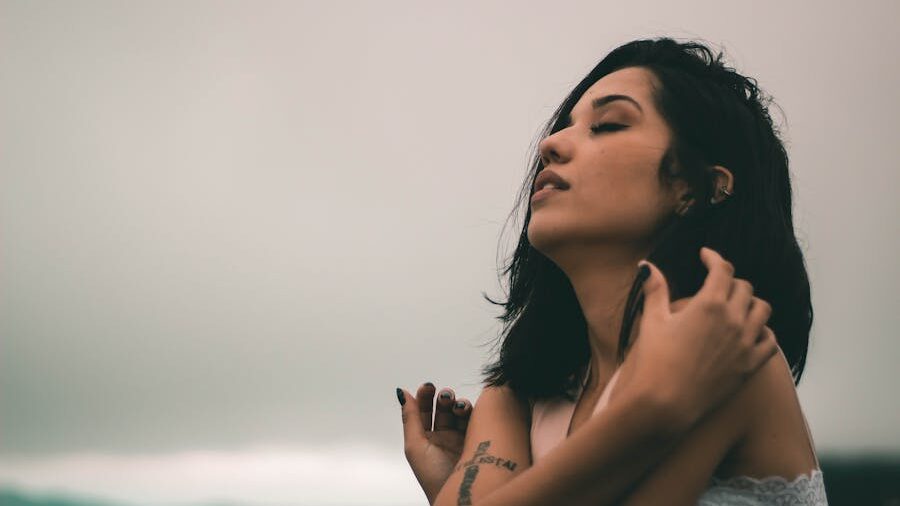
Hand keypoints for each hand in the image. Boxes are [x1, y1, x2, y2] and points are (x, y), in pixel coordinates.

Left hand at [397, 383, 472, 504]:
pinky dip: (472, 411)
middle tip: (444, 395)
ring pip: (459, 412)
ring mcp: (460, 438)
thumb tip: (402, 393)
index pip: (423, 411)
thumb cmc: (433, 476)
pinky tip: (467, 410)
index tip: (428, 387)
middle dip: (442, 398)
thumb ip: (410, 418)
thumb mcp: (415, 446)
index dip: (424, 397)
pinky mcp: (477, 440)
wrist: (458, 494)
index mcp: (424, 438)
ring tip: (456, 406)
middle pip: (442, 409)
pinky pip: (476, 420)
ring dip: (457, 404)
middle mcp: (442, 437)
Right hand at [615, 246, 777, 431]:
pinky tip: (751, 332)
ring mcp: (745, 343)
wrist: (665, 403)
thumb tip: (646, 265)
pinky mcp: (750, 366)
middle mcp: (733, 320)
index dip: (714, 258)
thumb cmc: (655, 361)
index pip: (722, 269)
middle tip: (715, 285)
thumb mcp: (652, 321)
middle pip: (743, 287)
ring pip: (762, 310)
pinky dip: (763, 332)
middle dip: (729, 281)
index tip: (706, 256)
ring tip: (736, 305)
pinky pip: (770, 341)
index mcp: (709, 304)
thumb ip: (654, 290)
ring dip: (750, 303)